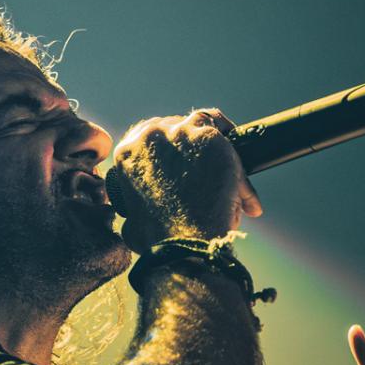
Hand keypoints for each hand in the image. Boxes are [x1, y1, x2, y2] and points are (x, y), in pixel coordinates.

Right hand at [104, 109, 262, 251]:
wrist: (185, 243)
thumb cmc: (159, 240)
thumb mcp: (133, 221)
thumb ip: (135, 209)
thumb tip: (137, 215)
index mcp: (127, 153)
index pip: (147, 135)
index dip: (166, 145)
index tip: (179, 156)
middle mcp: (151, 136)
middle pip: (173, 125)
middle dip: (188, 142)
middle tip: (203, 162)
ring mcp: (180, 134)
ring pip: (199, 121)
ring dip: (210, 136)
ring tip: (222, 156)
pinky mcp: (209, 138)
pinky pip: (224, 131)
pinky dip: (232, 143)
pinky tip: (237, 158)